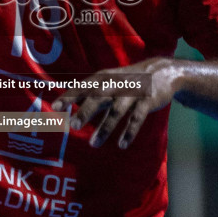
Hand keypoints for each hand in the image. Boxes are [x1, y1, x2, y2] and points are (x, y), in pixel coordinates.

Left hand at [51, 57, 178, 148]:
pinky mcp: (147, 101)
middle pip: (98, 97)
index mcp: (104, 78)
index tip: (55, 107)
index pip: (83, 87)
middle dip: (85, 111)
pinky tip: (122, 144)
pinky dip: (129, 132)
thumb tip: (64, 105)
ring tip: (93, 144)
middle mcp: (116, 83)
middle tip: (72, 125)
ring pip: (117, 111)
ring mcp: (133, 92)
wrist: (162, 71)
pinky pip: (137, 118)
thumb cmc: (128, 80)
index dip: (69, 96)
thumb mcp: (109, 81)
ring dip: (105, 128)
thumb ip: (89, 93)